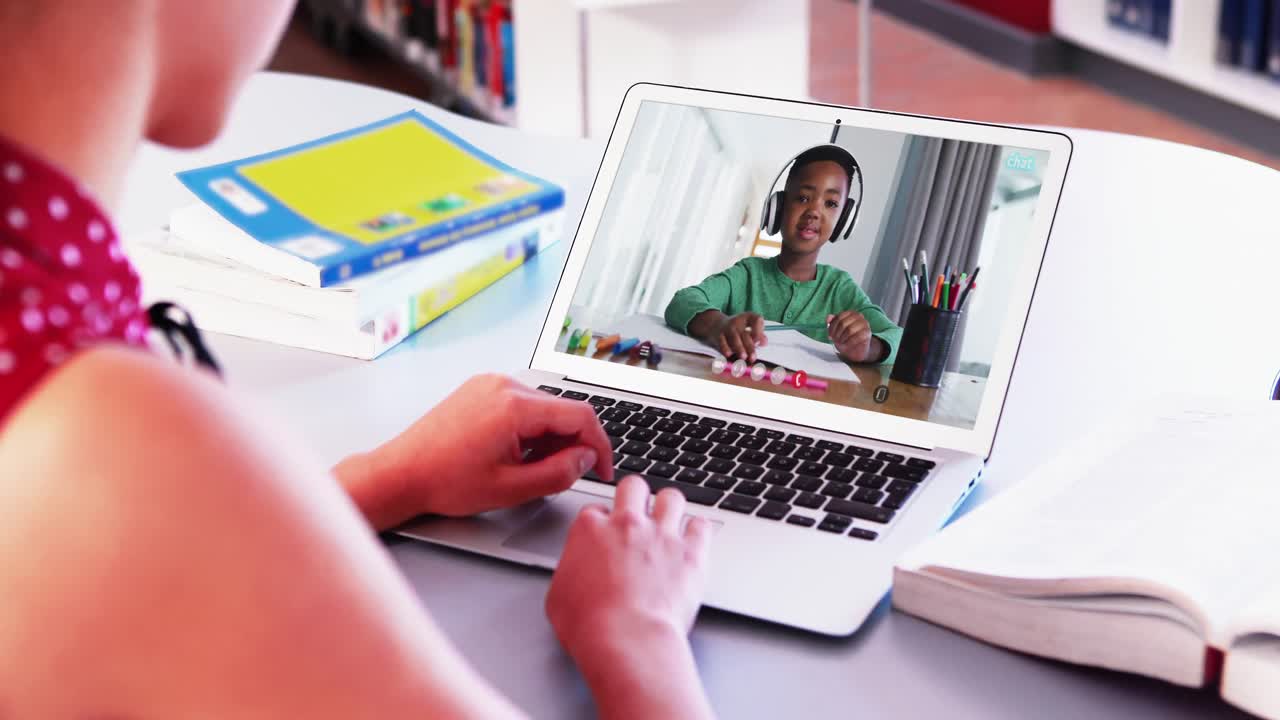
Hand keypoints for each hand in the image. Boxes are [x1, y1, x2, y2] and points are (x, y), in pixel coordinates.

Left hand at [338, 374, 613, 526]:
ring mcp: (490, 384)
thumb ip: (559, 472)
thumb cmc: (444, 481)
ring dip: (550, 437)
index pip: (580, 415)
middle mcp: (504, 385)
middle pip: (562, 409)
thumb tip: (586, 459)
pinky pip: (521, 405)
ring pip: (543, 408)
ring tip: (530, 468)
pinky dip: (529, 428)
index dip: (600, 445)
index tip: (603, 469)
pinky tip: (515, 453)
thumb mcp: (512, 488)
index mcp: (515, 406)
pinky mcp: (480, 390)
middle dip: (572, 443)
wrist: (401, 473)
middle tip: (563, 475)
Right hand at [545, 477, 714, 718]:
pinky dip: (698, 531)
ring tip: (669, 522)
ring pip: (672, 497)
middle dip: (636, 496)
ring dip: (670, 508)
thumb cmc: (589, 624)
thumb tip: (575, 574)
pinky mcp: (691, 552)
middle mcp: (627, 524)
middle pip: (634, 486)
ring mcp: (661, 535)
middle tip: (638, 514)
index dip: (602, 521)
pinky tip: (694, 540)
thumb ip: (570, 571)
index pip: (596, 509)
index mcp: (590, 530)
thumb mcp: (558, 596)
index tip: (606, 535)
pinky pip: (701, 525)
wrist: (626, 639)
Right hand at [713, 311, 765, 361]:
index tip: (761, 343)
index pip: (756, 320)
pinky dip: (725, 348)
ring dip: (739, 348)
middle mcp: (737, 321)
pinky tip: (728, 354)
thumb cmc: (739, 328)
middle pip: (745, 333)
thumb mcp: (750, 326)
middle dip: (749, 346)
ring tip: (743, 357)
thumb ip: (759, 334)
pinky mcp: (719, 335)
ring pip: (734, 338)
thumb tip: (764, 343)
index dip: (759, 331)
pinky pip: (722, 342)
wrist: (717, 324)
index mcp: (748, 317)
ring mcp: (727, 328)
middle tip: (753, 357)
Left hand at [826, 310, 877, 362]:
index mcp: (850, 313)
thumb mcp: (836, 330)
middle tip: (835, 340)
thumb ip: (832, 322)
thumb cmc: (845, 337)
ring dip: (842, 338)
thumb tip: (828, 317)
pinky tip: (846, 345)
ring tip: (840, 343)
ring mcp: (864, 324)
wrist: (855, 349)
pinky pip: (857, 337)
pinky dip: (849, 342)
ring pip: (850, 330)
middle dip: (837, 334)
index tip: (830, 335)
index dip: (832, 327)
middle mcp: (859, 316)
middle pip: (843, 323)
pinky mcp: (867, 333)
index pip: (839, 317)